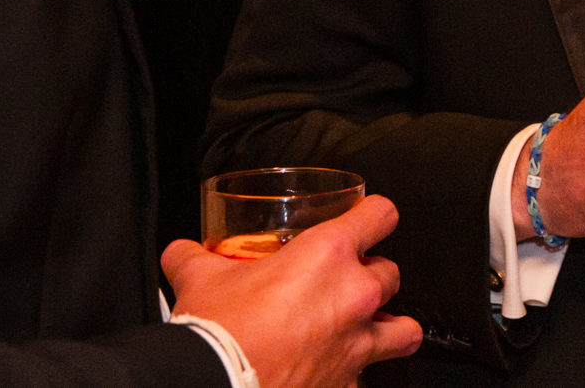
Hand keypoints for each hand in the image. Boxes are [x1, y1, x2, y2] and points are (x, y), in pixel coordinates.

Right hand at [162, 195, 421, 387]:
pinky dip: (353, 374)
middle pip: (391, 273)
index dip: (375, 214)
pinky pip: (364, 378)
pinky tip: (333, 370)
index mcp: (328, 255)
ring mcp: (356, 346)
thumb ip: (194, 257)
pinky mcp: (347, 385)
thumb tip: (181, 252)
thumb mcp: (201, 279)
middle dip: (369, 276)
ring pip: (404, 329)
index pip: (380, 215)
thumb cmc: (219, 333)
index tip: (367, 220)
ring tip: (371, 327)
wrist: (217, 384)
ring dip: (389, 326)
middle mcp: (354, 297)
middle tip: (341, 282)